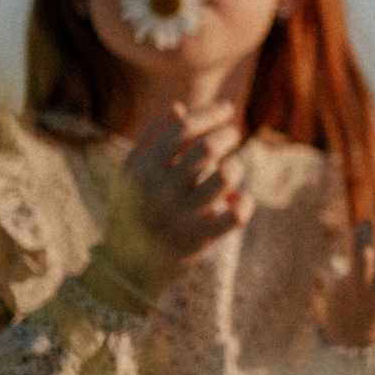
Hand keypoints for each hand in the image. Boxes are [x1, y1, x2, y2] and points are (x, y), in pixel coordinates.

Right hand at [104, 102, 253, 295]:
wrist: (128, 267)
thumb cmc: (134, 209)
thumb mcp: (132, 173)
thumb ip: (151, 138)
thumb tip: (180, 107)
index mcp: (143, 172)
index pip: (182, 129)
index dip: (209, 113)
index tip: (227, 107)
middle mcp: (161, 193)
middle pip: (207, 149)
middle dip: (227, 135)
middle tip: (232, 134)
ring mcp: (182, 218)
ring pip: (226, 177)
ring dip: (237, 165)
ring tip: (232, 166)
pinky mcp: (201, 239)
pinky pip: (238, 214)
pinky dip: (246, 201)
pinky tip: (239, 198)